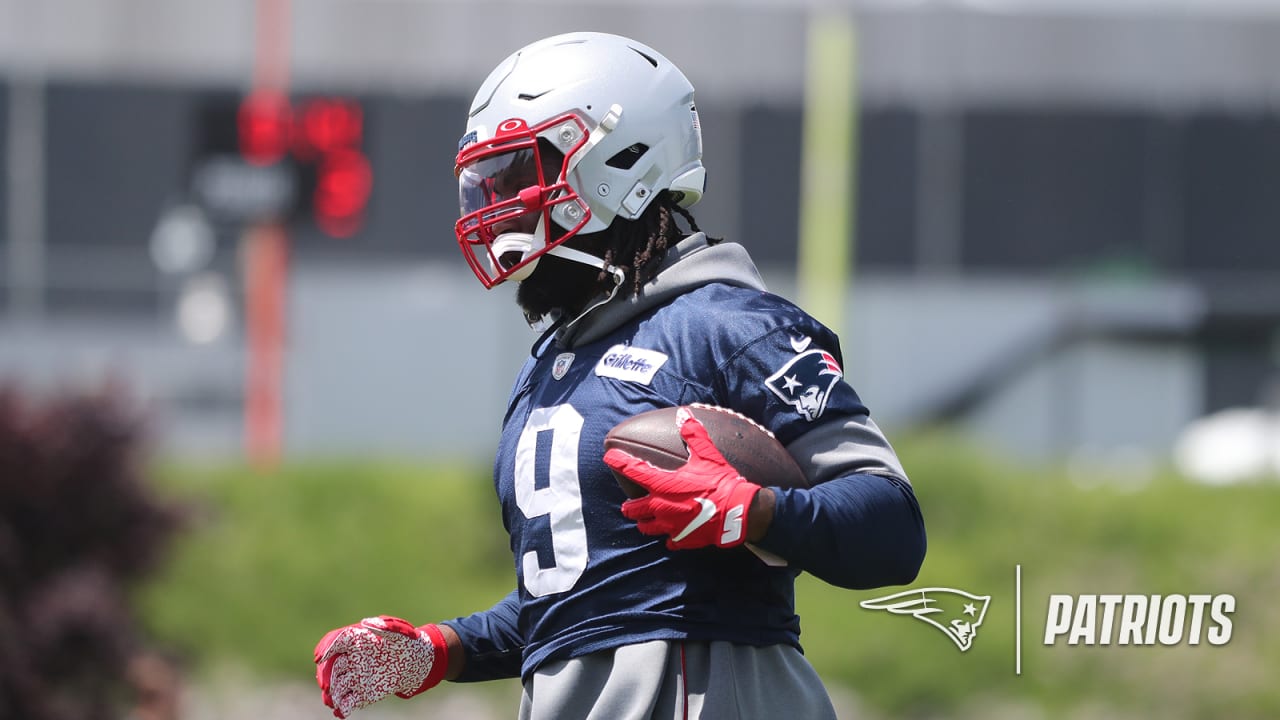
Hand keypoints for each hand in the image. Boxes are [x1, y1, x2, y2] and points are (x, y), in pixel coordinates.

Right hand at [313, 616, 447, 717]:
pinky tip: (341, 713)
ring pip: (337, 687)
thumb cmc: (406, 642)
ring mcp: (354, 677)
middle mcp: (351, 659)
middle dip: (326, 677)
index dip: (326, 648)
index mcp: (357, 640)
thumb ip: (384, 626)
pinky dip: (342, 708)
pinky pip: (347, 702)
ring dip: (332, 695)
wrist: (415, 662)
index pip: (337, 642)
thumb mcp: (400, 631)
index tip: (319, 657)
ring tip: (333, 702)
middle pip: (331, 667)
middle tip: (326, 686)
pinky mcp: (361, 694)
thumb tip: (365, 622)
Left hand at [604, 408, 761, 549]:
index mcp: (663, 485)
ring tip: (646, 519)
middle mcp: (660, 507)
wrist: (738, 512)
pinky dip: (669, 537)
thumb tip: (684, 414)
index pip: (633, 470)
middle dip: (630, 505)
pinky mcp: (682, 539)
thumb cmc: (720, 481)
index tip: (609, 457)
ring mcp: (669, 526)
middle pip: (633, 508)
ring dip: (644, 522)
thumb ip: (693, 434)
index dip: (619, 462)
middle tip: (629, 503)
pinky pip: (668, 541)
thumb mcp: (707, 455)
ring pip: (646, 527)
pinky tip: (672, 534)